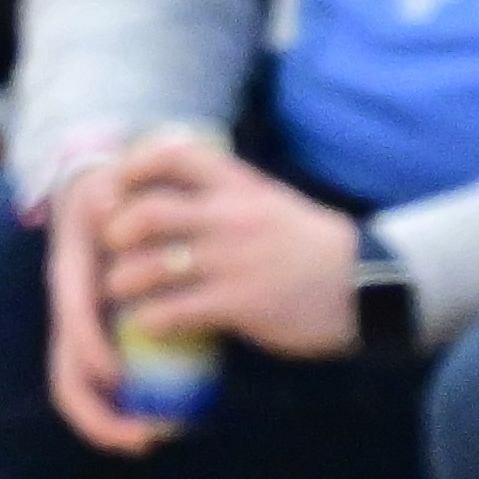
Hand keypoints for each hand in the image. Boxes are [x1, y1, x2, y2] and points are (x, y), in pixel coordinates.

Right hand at [39, 158, 147, 450]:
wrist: (96, 194)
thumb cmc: (112, 195)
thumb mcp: (108, 193)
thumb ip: (112, 203)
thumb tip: (109, 205)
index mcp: (70, 280)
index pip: (71, 324)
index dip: (89, 352)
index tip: (119, 378)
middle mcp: (69, 313)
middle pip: (68, 379)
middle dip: (99, 417)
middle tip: (145, 439)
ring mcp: (81, 329)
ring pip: (82, 391)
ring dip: (110, 423)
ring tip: (150, 439)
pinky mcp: (100, 337)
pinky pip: (107, 383)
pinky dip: (128, 406)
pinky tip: (160, 418)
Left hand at [97, 134, 362, 362]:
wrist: (366, 284)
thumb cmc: (313, 248)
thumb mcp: (270, 203)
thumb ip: (226, 197)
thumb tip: (176, 198)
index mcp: (239, 186)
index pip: (174, 154)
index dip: (134, 167)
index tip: (119, 187)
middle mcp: (231, 217)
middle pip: (148, 212)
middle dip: (118, 232)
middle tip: (112, 249)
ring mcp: (232, 261)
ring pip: (150, 266)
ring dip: (123, 282)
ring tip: (121, 293)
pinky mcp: (238, 304)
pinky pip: (172, 312)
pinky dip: (148, 320)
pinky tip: (147, 325)